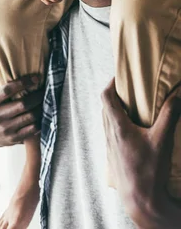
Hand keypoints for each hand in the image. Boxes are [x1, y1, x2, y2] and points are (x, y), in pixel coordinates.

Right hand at [0, 75, 43, 146]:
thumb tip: (21, 70)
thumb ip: (3, 88)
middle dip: (37, 96)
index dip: (23, 83)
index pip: (8, 90)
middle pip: (22, 104)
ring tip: (47, 101)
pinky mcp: (12, 139)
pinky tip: (44, 115)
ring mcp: (4, 129)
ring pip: (29, 117)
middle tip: (46, 90)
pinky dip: (40, 122)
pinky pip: (31, 130)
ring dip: (41, 108)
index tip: (36, 78)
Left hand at [102, 78, 180, 227]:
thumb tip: (177, 93)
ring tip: (132, 107)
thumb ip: (169, 114)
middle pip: (105, 106)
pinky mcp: (113, 155)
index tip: (120, 77)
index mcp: (117, 126)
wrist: (140, 201)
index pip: (106, 96)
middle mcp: (109, 133)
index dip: (111, 83)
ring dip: (116, 110)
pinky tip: (133, 130)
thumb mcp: (162, 140)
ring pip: (107, 120)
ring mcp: (109, 145)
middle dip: (115, 95)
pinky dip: (118, 124)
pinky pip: (111, 133)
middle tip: (129, 90)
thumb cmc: (148, 171)